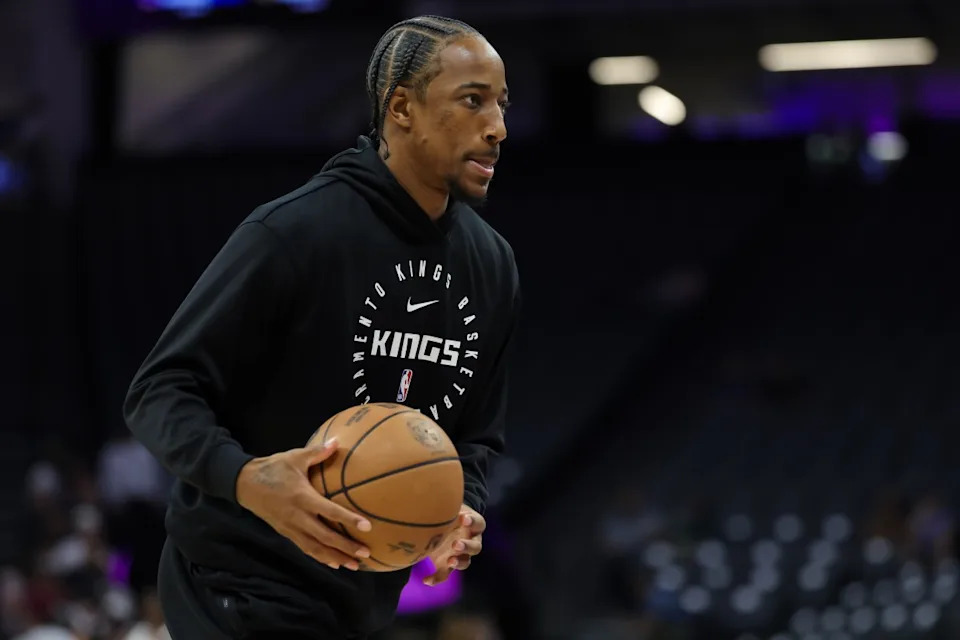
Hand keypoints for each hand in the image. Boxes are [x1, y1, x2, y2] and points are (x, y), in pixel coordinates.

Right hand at [235, 438, 371, 570]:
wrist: (245, 484)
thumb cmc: (273, 468)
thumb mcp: (295, 457)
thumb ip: (318, 452)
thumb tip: (338, 441)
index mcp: (302, 497)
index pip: (329, 511)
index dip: (348, 519)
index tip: (367, 527)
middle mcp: (297, 516)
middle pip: (324, 537)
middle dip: (346, 547)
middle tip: (366, 554)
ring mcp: (290, 527)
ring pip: (315, 548)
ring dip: (335, 558)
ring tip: (354, 566)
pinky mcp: (286, 533)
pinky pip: (305, 548)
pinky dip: (320, 557)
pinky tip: (334, 563)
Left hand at [423, 505, 484, 585]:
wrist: (445, 523)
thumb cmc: (449, 512)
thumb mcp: (450, 506)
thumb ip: (446, 505)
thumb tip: (431, 491)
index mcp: (473, 525)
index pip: (478, 523)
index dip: (472, 521)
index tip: (463, 518)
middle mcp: (470, 541)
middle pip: (476, 547)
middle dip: (466, 546)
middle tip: (456, 545)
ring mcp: (461, 554)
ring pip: (466, 562)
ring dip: (458, 562)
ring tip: (450, 562)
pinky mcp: (449, 564)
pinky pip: (446, 574)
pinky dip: (437, 578)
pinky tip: (426, 580)